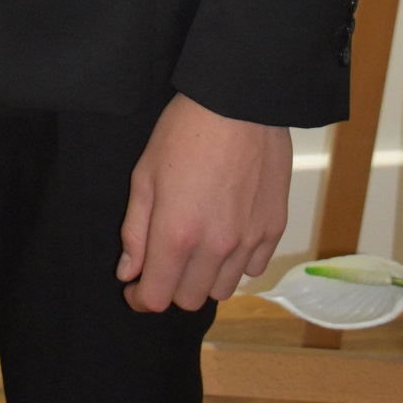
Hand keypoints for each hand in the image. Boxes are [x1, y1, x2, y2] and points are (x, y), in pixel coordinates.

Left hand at [117, 94, 290, 312]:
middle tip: (163, 260)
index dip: (140, 299)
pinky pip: (252, 268)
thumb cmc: (185, 131)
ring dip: (204, 278)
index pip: (156, 298)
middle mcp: (215, 247)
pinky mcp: (273, 230)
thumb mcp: (145, 174)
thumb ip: (135, 230)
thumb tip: (129, 272)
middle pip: (189, 300)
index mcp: (177, 234)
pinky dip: (236, 263)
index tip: (134, 287)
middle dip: (170, 287)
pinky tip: (226, 236)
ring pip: (222, 290)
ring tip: (196, 247)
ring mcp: (248, 241)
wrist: (239, 103)